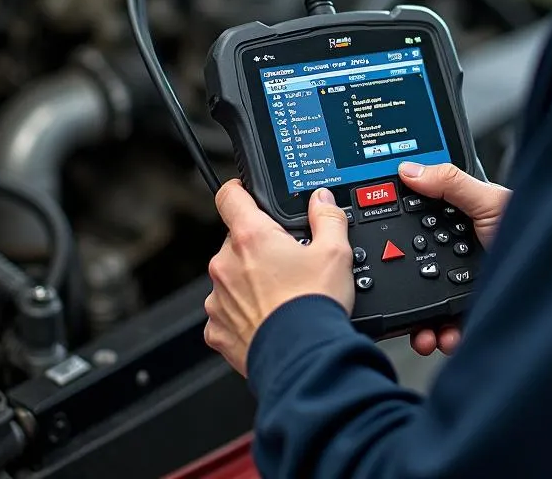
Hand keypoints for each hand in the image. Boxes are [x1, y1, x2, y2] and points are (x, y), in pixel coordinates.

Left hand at [204, 182, 353, 376]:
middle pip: (236, 241)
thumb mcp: (335, 252)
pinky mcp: (217, 330)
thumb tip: (322, 200)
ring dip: (248, 281)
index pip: (230, 196)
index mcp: (251, 237)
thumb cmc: (314, 305)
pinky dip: (243, 314)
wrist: (303, 359)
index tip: (247, 194)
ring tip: (281, 296)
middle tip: (286, 262)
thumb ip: (327, 217)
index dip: (240, 191)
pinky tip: (269, 319)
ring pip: (230, 277)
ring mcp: (217, 299)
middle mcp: (226, 264)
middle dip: (257, 247)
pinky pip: (226, 312)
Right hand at [397, 161, 510, 357]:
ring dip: (422, 322)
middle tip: (396, 294)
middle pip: (422, 273)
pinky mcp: (478, 312)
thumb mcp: (489, 199)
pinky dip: (445, 337)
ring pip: (432, 307)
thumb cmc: (537, 228)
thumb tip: (410, 170)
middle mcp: (461, 257)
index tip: (384, 247)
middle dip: (406, 288)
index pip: (420, 230)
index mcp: (460, 225)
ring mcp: (470, 287)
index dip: (401, 240)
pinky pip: (453, 328)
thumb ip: (450, 182)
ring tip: (423, 331)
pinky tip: (446, 336)